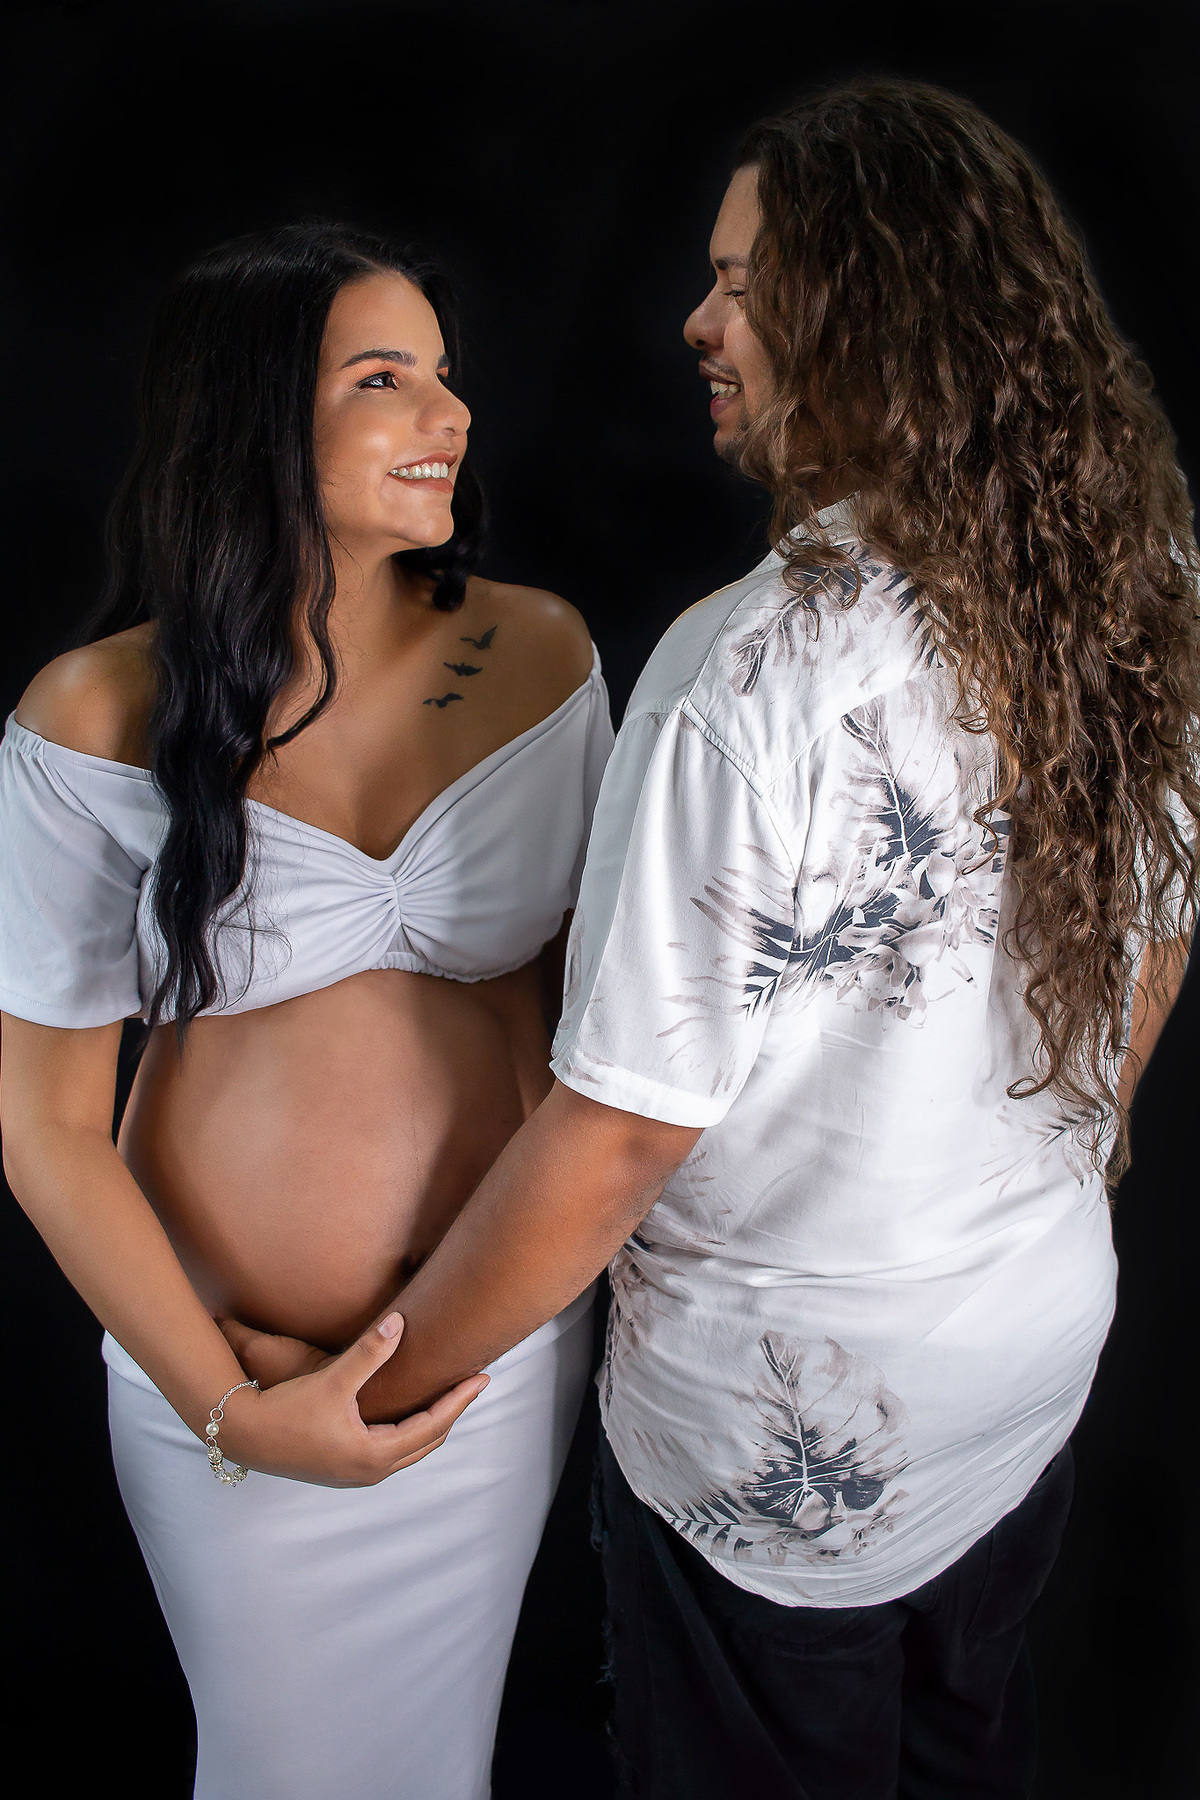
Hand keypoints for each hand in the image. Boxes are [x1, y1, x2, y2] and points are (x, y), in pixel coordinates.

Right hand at [212, 1312, 487, 1487]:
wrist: (244, 1434)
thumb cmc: (287, 1409)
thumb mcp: (332, 1379)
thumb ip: (369, 1352)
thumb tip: (401, 1322)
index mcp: (374, 1454)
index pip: (432, 1424)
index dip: (459, 1399)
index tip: (482, 1377)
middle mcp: (371, 1470)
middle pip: (428, 1441)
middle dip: (452, 1411)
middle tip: (473, 1383)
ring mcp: (357, 1473)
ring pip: (411, 1449)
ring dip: (432, 1423)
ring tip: (449, 1394)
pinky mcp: (345, 1468)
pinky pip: (392, 1451)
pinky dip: (410, 1432)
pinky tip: (410, 1411)